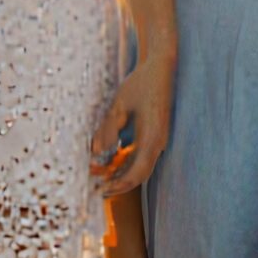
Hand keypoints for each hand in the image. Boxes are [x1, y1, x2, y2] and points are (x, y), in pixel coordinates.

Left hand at [93, 50, 172, 195]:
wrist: (160, 68)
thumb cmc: (140, 83)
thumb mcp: (119, 104)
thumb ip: (108, 128)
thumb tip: (96, 152)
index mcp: (152, 137)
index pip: (138, 172)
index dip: (119, 184)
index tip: (101, 190)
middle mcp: (158, 142)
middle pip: (140, 175)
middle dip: (119, 184)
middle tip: (96, 189)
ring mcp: (157, 139)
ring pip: (140, 166)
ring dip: (120, 172)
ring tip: (97, 172)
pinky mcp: (154, 135)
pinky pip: (140, 155)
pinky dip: (125, 162)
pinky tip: (108, 160)